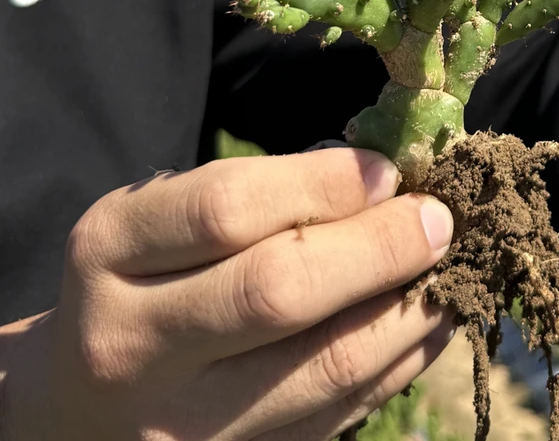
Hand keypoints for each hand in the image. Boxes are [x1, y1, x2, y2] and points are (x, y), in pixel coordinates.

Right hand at [0, 148, 455, 439]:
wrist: (80, 403)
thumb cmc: (150, 279)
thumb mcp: (171, 215)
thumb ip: (265, 192)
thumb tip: (385, 177)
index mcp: (111, 251)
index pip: (226, 210)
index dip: (324, 184)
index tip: (389, 170)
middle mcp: (132, 343)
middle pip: (277, 292)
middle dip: (380, 248)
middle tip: (439, 219)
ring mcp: (179, 424)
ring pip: (324, 368)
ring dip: (408, 311)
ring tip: (450, 268)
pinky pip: (338, 416)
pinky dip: (398, 364)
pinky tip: (426, 323)